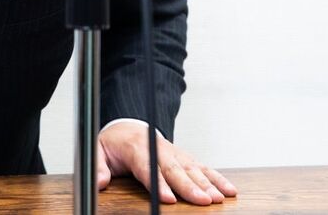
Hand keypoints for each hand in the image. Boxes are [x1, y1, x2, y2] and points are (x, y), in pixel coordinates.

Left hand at [96, 122, 236, 205]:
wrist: (127, 126)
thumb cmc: (114, 142)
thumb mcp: (98, 150)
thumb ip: (98, 166)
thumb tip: (100, 182)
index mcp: (137, 148)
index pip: (148, 168)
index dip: (159, 184)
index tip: (168, 198)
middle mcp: (160, 149)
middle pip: (176, 170)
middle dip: (190, 187)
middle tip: (203, 201)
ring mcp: (175, 153)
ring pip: (193, 168)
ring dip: (208, 183)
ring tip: (218, 198)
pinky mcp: (185, 158)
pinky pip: (203, 167)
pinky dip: (217, 178)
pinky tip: (228, 190)